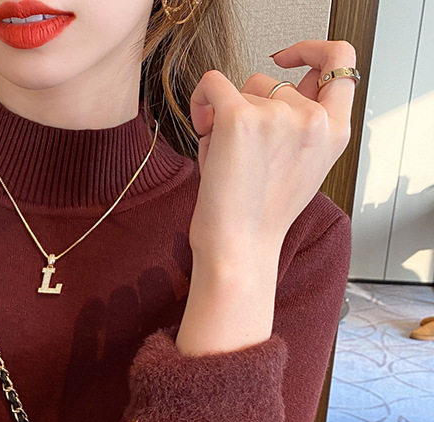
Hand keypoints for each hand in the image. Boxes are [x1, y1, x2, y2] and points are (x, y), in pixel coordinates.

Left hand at [188, 39, 356, 266]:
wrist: (238, 248)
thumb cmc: (258, 218)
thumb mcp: (298, 167)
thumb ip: (299, 125)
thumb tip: (280, 85)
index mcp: (334, 132)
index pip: (341, 63)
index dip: (312, 51)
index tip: (287, 57)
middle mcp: (313, 119)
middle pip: (272, 82)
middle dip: (248, 108)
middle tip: (239, 150)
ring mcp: (278, 115)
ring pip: (241, 88)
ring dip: (225, 116)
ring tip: (227, 159)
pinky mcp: (240, 118)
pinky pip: (211, 83)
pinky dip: (201, 99)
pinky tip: (202, 127)